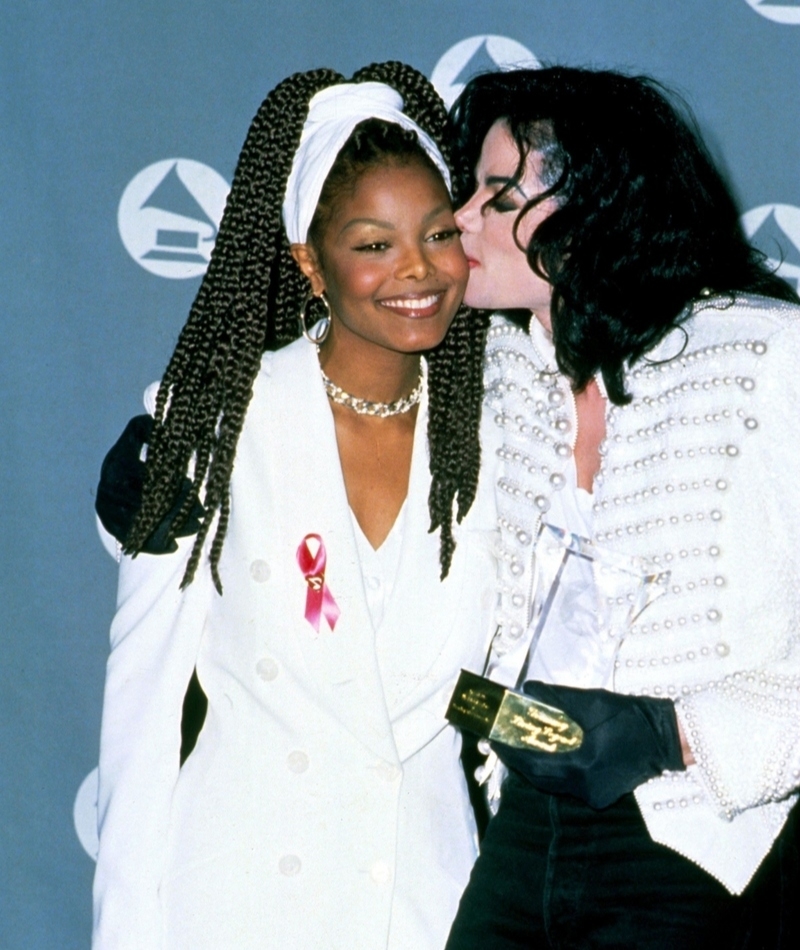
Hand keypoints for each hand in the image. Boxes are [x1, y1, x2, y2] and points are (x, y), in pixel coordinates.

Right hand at [95, 415, 203, 552]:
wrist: (113, 474)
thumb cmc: (136, 453)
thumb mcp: (139, 436)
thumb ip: (149, 430)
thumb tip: (161, 424)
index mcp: (119, 460)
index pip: (149, 475)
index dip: (172, 483)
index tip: (193, 488)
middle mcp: (108, 483)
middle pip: (147, 501)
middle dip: (177, 508)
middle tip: (201, 515)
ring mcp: (106, 505)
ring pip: (142, 521)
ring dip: (170, 527)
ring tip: (193, 529)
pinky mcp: (108, 521)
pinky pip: (132, 538)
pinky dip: (152, 544)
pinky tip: (172, 546)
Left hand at [492, 680, 685, 809]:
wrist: (664, 737)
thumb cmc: (627, 716)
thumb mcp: (590, 701)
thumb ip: (556, 698)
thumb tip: (527, 689)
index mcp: (581, 764)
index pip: (533, 763)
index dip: (510, 751)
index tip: (493, 737)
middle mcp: (585, 786)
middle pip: (539, 777)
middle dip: (518, 758)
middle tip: (502, 740)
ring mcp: (594, 795)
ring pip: (552, 783)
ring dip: (533, 765)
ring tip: (519, 745)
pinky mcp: (601, 796)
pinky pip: (567, 785)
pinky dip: (553, 771)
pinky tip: (546, 754)